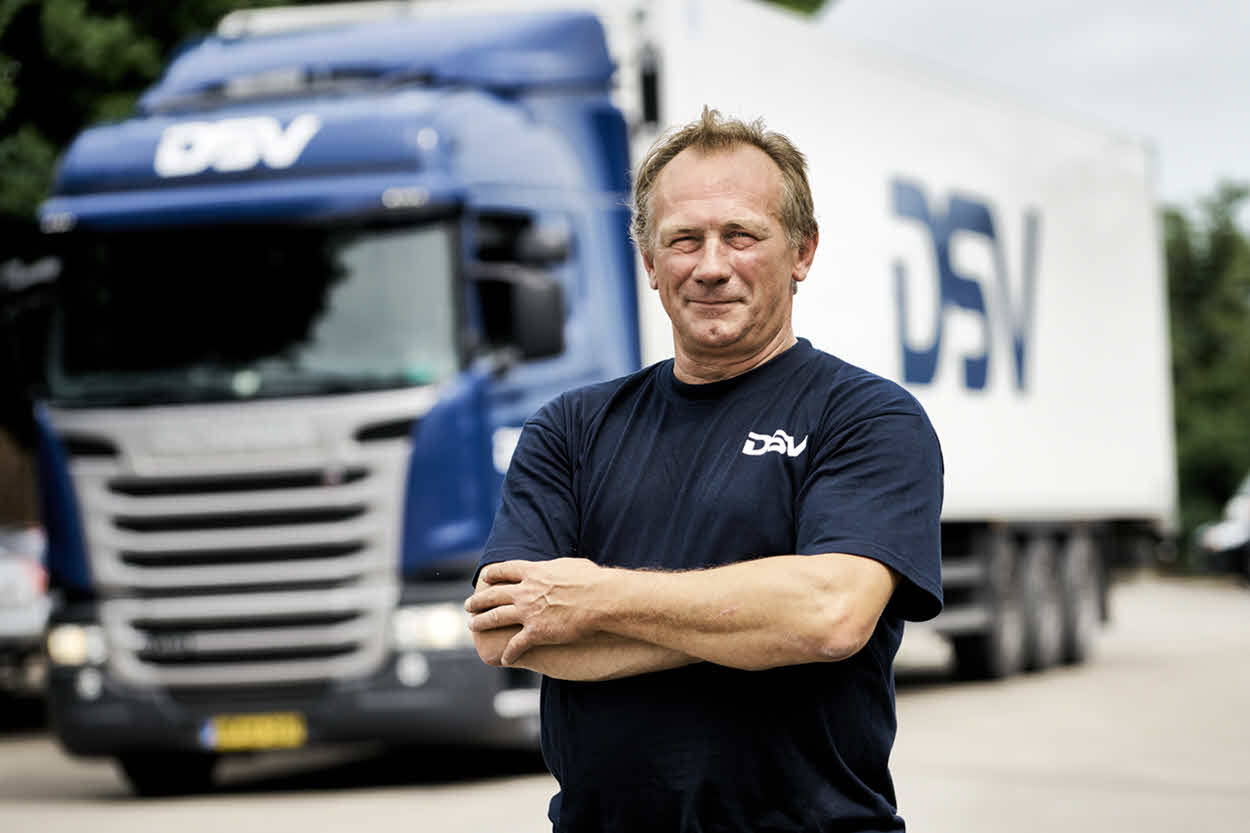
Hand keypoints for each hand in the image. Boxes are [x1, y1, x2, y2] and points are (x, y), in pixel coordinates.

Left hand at [465, 558, 603, 664]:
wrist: (600, 600)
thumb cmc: (592, 580)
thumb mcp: (570, 565)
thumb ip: (556, 567)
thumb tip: (559, 567)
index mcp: (534, 572)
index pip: (504, 570)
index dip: (491, 575)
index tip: (484, 578)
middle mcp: (525, 591)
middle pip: (493, 595)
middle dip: (478, 600)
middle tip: (468, 605)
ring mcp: (528, 612)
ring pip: (495, 617)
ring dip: (481, 622)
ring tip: (472, 626)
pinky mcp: (535, 632)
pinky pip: (515, 645)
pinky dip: (508, 653)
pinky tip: (504, 658)